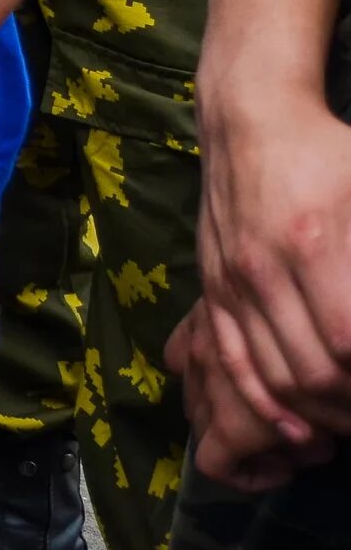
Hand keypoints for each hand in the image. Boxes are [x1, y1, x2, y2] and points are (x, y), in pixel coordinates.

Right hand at [174, 300, 335, 490]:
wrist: (296, 291)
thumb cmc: (316, 367)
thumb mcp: (322, 416)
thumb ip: (312, 438)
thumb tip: (315, 444)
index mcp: (229, 420)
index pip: (213, 464)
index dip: (248, 477)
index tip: (287, 468)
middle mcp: (203, 385)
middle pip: (200, 427)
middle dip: (237, 443)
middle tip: (283, 439)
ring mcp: (196, 346)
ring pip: (189, 388)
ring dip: (216, 404)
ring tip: (257, 403)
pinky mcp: (198, 316)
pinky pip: (180, 345)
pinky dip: (196, 361)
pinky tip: (223, 362)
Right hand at [195, 96, 350, 442]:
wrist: (249, 120)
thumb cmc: (329, 152)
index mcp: (313, 245)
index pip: (347, 343)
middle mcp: (264, 271)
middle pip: (311, 373)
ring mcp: (231, 281)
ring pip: (272, 377)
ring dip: (317, 417)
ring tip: (349, 424)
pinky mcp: (213, 286)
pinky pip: (231, 361)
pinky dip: (263, 404)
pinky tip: (294, 430)